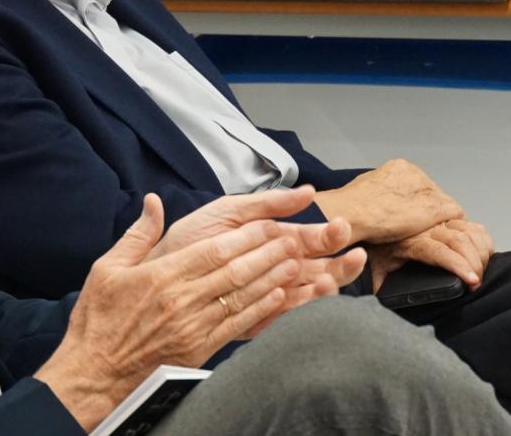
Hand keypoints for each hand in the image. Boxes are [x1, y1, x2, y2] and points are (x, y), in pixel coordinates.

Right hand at [35, 195, 302, 428]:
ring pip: (243, 297)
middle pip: (235, 271)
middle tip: (292, 238)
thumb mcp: (106, 267)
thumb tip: (153, 203)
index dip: (245, 237)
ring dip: (272, 279)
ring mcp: (193, 327)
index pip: (214, 251)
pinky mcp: (200, 349)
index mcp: (161, 276)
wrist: (96, 372)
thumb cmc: (98, 319)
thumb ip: (137, 235)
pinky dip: (262, 310)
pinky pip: (238, 325)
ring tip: (295, 263)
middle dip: (267, 253)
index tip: (266, 224)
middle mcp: (182, 300)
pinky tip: (279, 297)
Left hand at [151, 186, 365, 337]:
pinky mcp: (254, 318)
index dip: (328, 234)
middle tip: (353, 252)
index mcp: (270, 242)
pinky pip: (283, 315)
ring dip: (325, 283)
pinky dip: (299, 306)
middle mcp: (273, 269)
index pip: (310, 239)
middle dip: (338, 260)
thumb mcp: (228, 211)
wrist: (157, 269)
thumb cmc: (190, 240)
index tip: (342, 226)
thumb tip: (307, 192)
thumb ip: (267, 202)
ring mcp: (266, 294)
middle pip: (318, 267)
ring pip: (307, 292)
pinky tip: (311, 296)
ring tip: (334, 274)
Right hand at [315, 159, 463, 244]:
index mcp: (398, 167)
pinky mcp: (435, 207)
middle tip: (414, 226)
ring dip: (436, 218)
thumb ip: (382, 192)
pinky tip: (435, 233)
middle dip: (426, 209)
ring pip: (443, 204)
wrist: (350, 213)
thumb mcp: (367, 191)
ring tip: (421, 232)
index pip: (419, 185)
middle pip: (432, 193)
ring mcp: (426, 189)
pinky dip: (447, 224)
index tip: (408, 215)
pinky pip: (453, 214)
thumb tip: (384, 201)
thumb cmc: (351, 207)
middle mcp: (415, 173)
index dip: (416, 202)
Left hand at [369, 218, 493, 291]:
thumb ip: (380, 282)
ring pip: (469, 232)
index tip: (472, 282)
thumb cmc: (377, 246)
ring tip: (480, 271)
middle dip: (475, 264)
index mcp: (411, 241)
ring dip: (481, 252)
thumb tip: (383, 296)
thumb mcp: (377, 265)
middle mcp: (427, 228)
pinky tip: (482, 253)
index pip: (440, 252)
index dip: (459, 266)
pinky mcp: (448, 219)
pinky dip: (482, 240)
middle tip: (477, 283)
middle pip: (460, 242)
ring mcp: (439, 222)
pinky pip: (472, 226)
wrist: (372, 220)